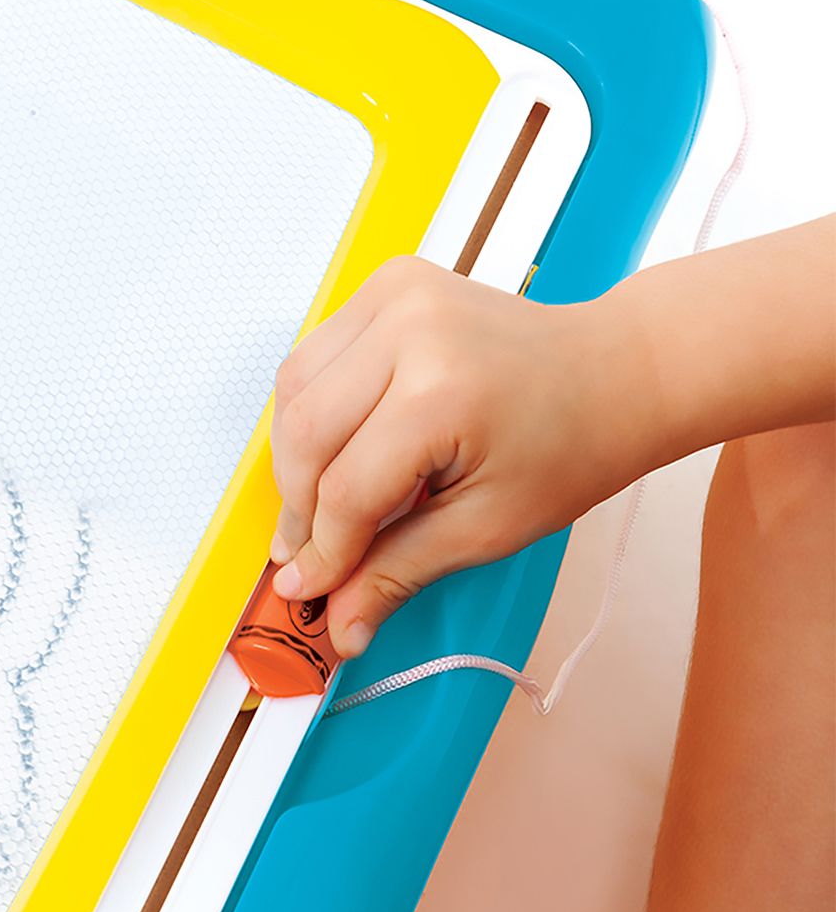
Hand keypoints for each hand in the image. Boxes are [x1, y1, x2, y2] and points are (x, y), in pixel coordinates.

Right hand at [268, 258, 643, 657]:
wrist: (617, 370)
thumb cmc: (570, 446)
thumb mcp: (487, 528)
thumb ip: (398, 573)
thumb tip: (336, 628)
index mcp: (443, 394)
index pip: (346, 489)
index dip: (324, 551)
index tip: (310, 590)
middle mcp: (410, 329)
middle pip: (306, 436)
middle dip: (298, 507)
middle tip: (306, 555)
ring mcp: (395, 295)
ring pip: (293, 390)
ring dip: (294, 457)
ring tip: (318, 504)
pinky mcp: (387, 283)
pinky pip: (313, 357)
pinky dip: (309, 409)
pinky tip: (337, 446)